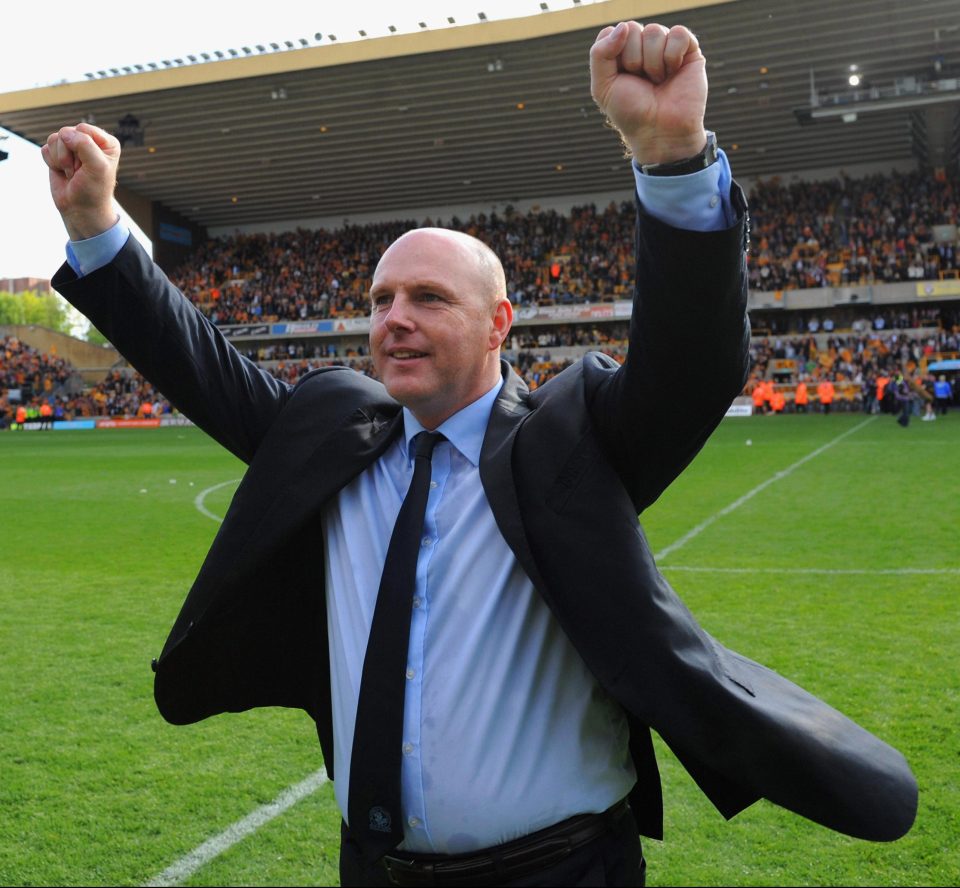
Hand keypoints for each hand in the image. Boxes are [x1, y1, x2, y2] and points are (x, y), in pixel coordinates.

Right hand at [41, 122, 120, 240]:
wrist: (80, 209)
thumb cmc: (94, 190)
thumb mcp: (97, 166)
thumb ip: (84, 145)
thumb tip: (64, 133)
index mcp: (106, 142)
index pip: (83, 129)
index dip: (81, 147)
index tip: (89, 166)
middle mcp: (89, 141)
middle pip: (66, 132)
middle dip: (69, 155)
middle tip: (79, 171)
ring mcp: (72, 147)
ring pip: (54, 139)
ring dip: (60, 160)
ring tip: (72, 173)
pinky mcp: (57, 154)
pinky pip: (45, 149)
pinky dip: (52, 162)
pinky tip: (62, 172)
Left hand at [590, 21, 707, 164]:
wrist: (660, 132)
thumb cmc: (631, 112)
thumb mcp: (602, 87)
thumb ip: (599, 54)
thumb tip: (623, 26)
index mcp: (620, 54)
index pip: (612, 32)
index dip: (614, 54)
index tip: (620, 77)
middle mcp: (643, 47)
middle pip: (632, 29)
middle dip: (633, 59)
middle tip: (642, 82)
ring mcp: (665, 47)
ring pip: (654, 31)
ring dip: (653, 63)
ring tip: (658, 81)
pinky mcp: (688, 50)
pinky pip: (678, 33)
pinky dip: (672, 57)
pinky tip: (673, 73)